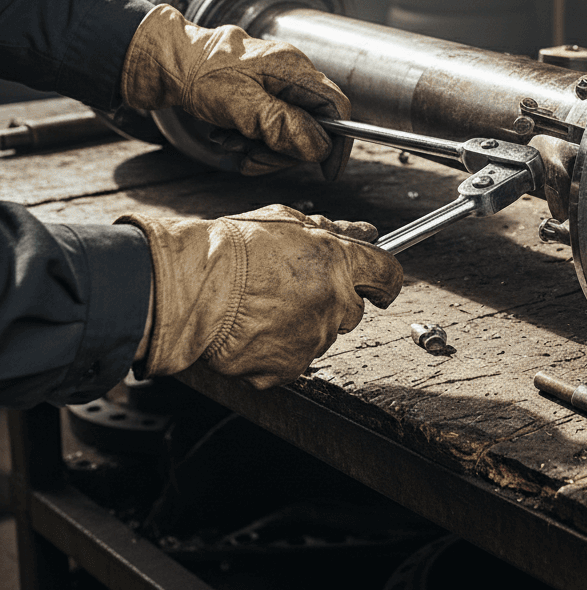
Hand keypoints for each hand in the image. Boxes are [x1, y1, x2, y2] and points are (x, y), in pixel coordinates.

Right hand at [119, 204, 402, 388]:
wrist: (195, 288)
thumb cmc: (236, 249)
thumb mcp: (288, 222)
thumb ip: (336, 231)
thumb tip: (368, 232)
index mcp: (340, 262)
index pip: (388, 275)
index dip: (382, 278)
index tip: (375, 282)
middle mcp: (335, 302)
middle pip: (354, 307)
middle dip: (333, 298)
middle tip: (295, 287)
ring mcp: (314, 337)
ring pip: (325, 333)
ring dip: (305, 322)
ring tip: (266, 304)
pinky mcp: (290, 366)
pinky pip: (296, 358)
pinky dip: (280, 349)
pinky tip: (257, 328)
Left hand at [120, 4, 350, 177]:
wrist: (165, 62)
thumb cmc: (198, 74)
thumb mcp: (239, 103)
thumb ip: (280, 123)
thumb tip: (317, 146)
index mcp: (293, 69)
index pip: (335, 107)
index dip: (336, 141)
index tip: (327, 170)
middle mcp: (291, 76)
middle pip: (312, 126)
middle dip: (282, 150)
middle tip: (250, 157)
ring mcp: (278, 87)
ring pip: (289, 132)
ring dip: (261, 149)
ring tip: (230, 144)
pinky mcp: (263, 97)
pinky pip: (271, 129)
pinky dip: (251, 142)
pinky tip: (228, 138)